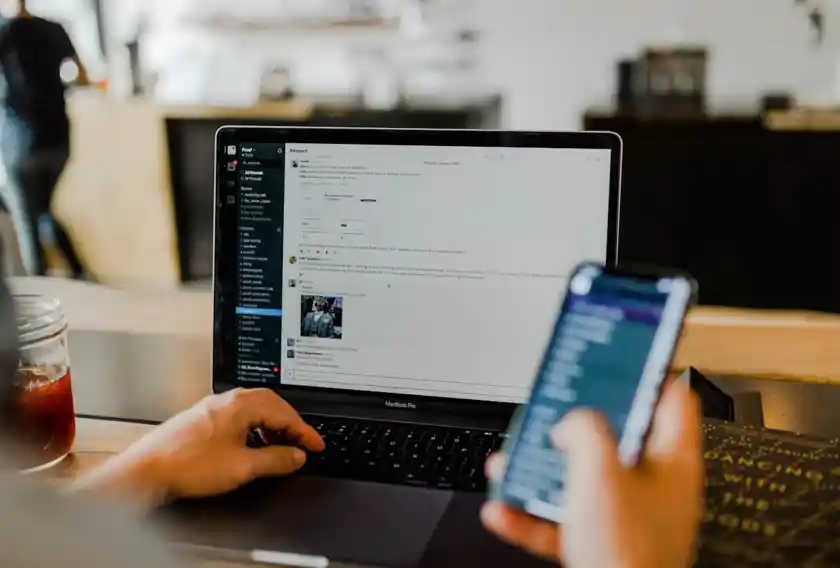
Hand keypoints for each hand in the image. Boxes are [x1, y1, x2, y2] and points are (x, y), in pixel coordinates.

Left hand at [72, 389, 324, 509]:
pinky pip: (238, 417)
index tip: (316, 445)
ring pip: (253, 410)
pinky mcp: (202, 419)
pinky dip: (254, 429)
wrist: (147, 470)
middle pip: (270, 405)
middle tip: (302, 442)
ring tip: (280, 447)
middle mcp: (227, 400)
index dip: (304, 431)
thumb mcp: (243, 467)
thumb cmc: (188, 465)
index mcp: (241, 404)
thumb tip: (296, 455)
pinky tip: (252, 446)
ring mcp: (213, 408)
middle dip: (290, 424)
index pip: (284, 412)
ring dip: (271, 426)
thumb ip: (276, 460)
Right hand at [481, 380, 702, 567]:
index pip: (669, 398)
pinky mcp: (603, 544)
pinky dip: (532, 513)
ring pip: (580, 479)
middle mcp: (654, 487)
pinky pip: (562, 519)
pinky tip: (504, 509)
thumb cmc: (628, 553)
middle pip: (613, 438)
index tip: (621, 355)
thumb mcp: (599, 470)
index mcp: (670, 460)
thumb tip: (571, 421)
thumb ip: (584, 430)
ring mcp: (628, 517)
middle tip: (551, 411)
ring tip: (513, 462)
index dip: (645, 371)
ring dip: (542, 471)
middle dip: (572, 426)